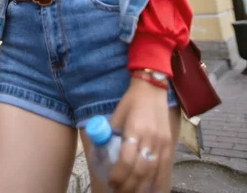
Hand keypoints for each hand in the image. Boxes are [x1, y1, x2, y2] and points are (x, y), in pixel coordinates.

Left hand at [108, 77, 171, 192]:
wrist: (152, 88)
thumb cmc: (132, 101)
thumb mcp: (117, 115)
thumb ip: (110, 133)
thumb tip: (102, 150)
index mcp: (135, 130)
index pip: (127, 159)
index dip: (119, 175)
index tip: (111, 182)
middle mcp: (150, 139)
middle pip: (140, 170)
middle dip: (128, 186)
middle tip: (118, 192)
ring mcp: (161, 143)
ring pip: (153, 172)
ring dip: (142, 187)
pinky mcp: (169, 144)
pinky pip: (165, 168)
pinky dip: (159, 182)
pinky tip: (152, 192)